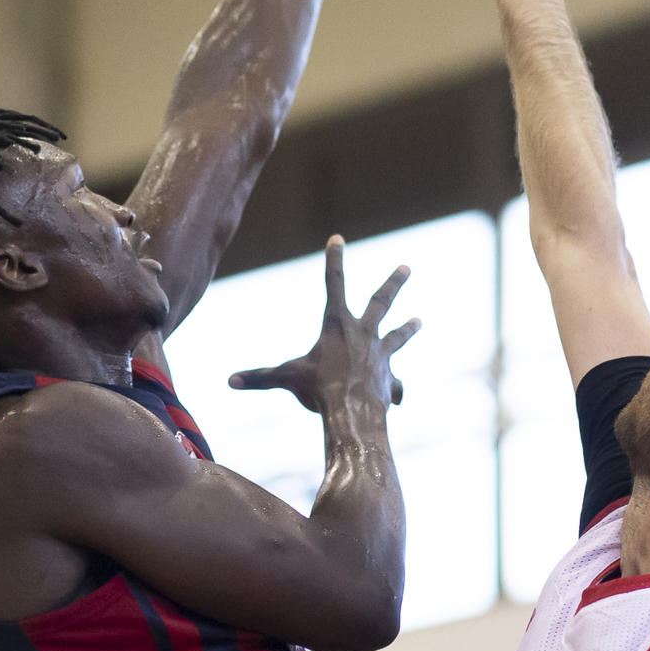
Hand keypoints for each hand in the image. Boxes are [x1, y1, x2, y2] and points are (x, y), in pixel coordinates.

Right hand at [229, 236, 418, 413]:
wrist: (353, 413)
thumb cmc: (318, 391)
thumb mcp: (286, 380)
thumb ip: (260, 378)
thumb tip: (230, 381)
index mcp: (337, 325)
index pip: (333, 283)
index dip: (334, 259)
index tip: (338, 238)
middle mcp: (363, 334)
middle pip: (381, 301)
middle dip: (394, 282)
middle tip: (407, 267)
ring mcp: (381, 355)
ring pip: (397, 336)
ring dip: (408, 328)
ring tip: (419, 321)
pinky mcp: (390, 378)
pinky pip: (394, 383)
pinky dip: (393, 389)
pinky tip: (396, 397)